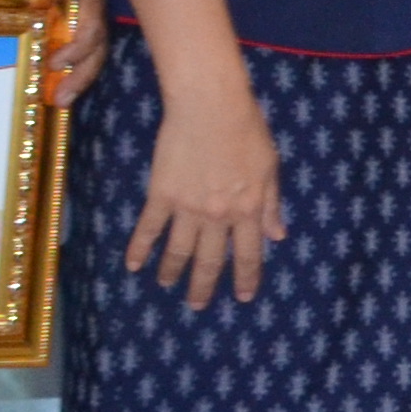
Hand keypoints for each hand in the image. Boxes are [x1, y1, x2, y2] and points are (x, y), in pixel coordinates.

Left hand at [8, 0, 109, 102]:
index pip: (91, 23)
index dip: (78, 45)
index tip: (55, 62)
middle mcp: (92, 9)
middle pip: (97, 45)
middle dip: (83, 73)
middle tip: (62, 97)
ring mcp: (86, 21)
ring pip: (94, 54)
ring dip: (80, 79)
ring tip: (61, 102)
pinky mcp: (76, 30)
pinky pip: (82, 55)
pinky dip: (73, 74)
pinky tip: (58, 92)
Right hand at [128, 76, 284, 309]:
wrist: (210, 106)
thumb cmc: (247, 129)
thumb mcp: (270, 167)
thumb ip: (272, 204)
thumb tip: (278, 235)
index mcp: (249, 208)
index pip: (249, 253)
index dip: (246, 277)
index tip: (242, 297)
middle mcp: (219, 215)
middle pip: (211, 260)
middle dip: (205, 285)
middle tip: (197, 305)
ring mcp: (188, 207)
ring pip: (178, 250)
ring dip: (172, 272)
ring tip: (168, 285)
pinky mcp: (161, 194)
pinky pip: (149, 228)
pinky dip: (139, 248)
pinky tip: (132, 264)